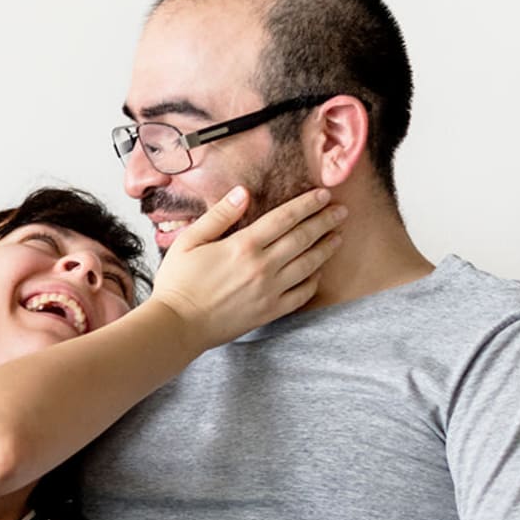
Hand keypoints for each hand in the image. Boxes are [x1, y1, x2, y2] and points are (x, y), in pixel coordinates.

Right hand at [149, 186, 345, 352]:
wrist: (177, 326)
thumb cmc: (178, 283)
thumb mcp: (189, 240)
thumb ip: (219, 215)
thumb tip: (243, 193)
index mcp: (243, 246)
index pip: (285, 218)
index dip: (307, 204)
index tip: (323, 195)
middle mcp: (262, 267)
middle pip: (303, 238)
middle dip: (325, 222)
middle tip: (342, 211)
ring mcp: (269, 291)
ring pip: (308, 265)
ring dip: (325, 248)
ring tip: (338, 236)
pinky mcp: (269, 312)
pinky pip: (301, 295)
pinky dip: (313, 281)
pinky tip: (318, 272)